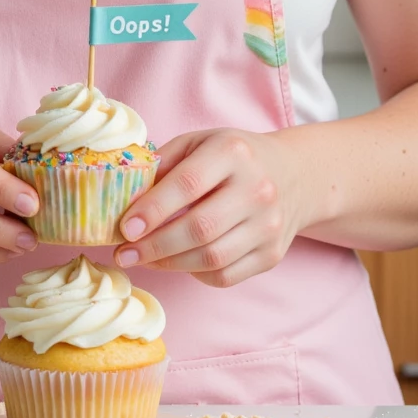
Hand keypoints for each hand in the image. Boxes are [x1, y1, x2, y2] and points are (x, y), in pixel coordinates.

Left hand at [112, 127, 303, 287]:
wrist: (293, 175)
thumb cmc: (233, 157)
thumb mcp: (199, 142)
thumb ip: (164, 164)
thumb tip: (127, 199)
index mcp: (233, 152)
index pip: (188, 184)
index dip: (153, 209)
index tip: (124, 228)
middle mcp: (256, 189)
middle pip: (199, 228)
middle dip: (154, 246)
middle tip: (124, 253)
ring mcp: (268, 225)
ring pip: (211, 257)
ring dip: (169, 264)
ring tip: (143, 260)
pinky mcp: (272, 254)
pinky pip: (226, 276)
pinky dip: (195, 273)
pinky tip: (179, 262)